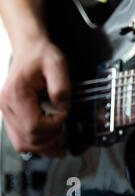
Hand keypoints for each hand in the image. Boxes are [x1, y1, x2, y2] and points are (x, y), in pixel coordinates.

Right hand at [0, 38, 69, 156]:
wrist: (30, 49)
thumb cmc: (41, 55)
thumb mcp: (57, 65)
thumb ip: (61, 87)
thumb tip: (63, 108)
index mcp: (16, 94)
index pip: (33, 125)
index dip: (53, 126)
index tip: (65, 114)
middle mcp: (7, 105)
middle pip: (26, 138)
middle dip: (49, 140)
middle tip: (65, 134)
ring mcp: (7, 111)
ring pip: (21, 142)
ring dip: (42, 147)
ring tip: (60, 144)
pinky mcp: (12, 114)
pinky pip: (20, 136)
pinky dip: (35, 142)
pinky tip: (50, 141)